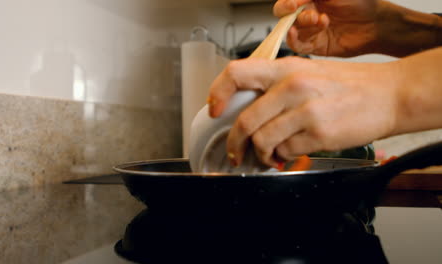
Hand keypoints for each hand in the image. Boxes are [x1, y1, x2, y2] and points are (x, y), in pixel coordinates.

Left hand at [208, 57, 398, 166]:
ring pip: (262, 141)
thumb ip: (276, 87)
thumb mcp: (308, 72)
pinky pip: (285, 152)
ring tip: (270, 155)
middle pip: (245, 121)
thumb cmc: (349, 85)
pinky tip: (290, 154)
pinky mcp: (319, 134)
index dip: (218, 93)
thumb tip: (248, 112)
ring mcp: (306, 111)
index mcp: (285, 68)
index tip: (214, 110)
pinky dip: (283, 158)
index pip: (237, 74)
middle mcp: (292, 86)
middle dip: (235, 143)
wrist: (389, 95)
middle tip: (237, 152)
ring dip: (261, 154)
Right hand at [274, 0, 379, 56]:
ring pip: (292, 30)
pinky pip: (297, 46)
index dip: (286, 4)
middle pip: (284, 17)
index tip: (293, 4)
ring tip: (322, 22)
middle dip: (292, 15)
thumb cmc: (360, 3)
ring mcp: (310, 31)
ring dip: (304, 26)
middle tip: (311, 15)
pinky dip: (294, 41)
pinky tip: (299, 35)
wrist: (376, 23)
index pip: (287, 2)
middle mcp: (307, 14)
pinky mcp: (315, 46)